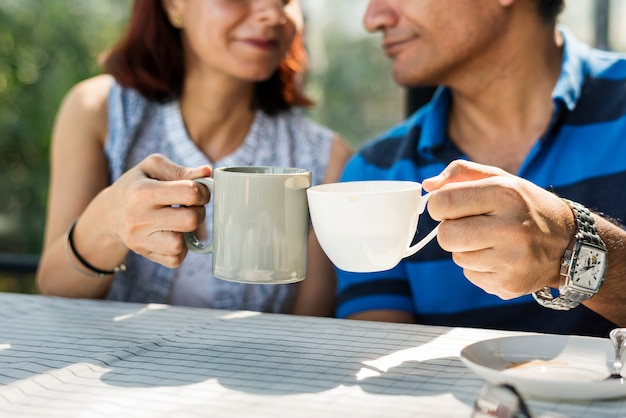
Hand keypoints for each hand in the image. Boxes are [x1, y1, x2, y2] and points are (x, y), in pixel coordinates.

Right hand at [90, 153, 211, 267]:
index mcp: (143, 191)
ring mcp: (140, 239)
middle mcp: (139, 218)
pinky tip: (174, 233)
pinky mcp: (145, 254)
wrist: (109, 213)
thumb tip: (207, 172)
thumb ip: (181, 170)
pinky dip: (181, 248)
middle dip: (199, 212)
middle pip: (190, 220)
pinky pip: (175, 259)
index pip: (189, 193)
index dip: (202, 191)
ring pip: (180, 244)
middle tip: (191, 207)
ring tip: (181, 221)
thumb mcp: (153, 167)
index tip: (198, 191)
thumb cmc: (136, 185)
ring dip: (189, 233)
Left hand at [422, 160, 574, 298]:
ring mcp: (511, 260)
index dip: (438, 206)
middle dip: (450, 230)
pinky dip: (478, 267)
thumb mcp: (500, 179)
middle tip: (469, 226)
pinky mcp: (508, 284)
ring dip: (466, 249)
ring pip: (456, 257)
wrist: (569, 243)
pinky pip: (470, 276)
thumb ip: (461, 173)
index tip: (449, 207)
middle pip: (445, 236)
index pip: (442, 203)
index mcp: (504, 194)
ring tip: (491, 241)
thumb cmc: (524, 206)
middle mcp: (510, 228)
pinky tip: (500, 258)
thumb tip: (428, 186)